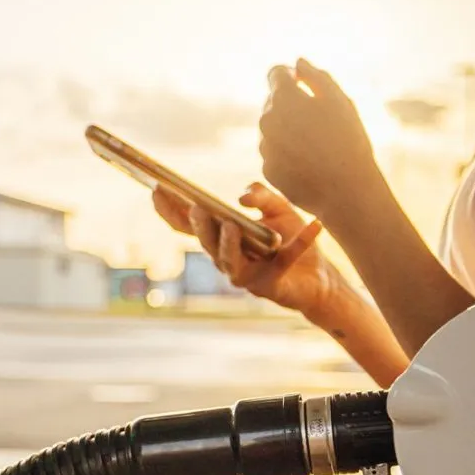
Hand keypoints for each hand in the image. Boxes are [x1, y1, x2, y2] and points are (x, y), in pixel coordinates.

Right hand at [151, 184, 337, 314]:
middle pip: (204, 242)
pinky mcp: (268, 286)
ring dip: (227, 243)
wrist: (318, 275)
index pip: (188, 224)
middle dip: (198, 226)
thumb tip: (240, 198)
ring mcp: (244, 275)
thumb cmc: (289, 239)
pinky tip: (316, 226)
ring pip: (227, 260)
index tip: (157, 188)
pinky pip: (279, 265)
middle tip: (196, 208)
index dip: (171, 209)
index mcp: (221, 236)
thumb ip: (262, 195)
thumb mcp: (279, 208)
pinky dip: (299, 244)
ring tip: (229, 225)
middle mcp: (226, 257)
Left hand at [259, 59, 384, 224]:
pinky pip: (275, 154)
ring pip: (273, 129)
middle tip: (320, 123)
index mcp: (285, 97)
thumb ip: (317, 77)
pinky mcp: (267, 169)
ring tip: (318, 146)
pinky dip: (288, 155)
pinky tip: (310, 164)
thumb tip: (298, 63)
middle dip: (291, 106)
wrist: (347, 191)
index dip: (290, 76)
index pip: (275, 73)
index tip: (303, 84)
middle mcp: (267, 120)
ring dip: (289, 131)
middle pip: (273, 103)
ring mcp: (265, 146)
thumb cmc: (348, 142)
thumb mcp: (340, 102)